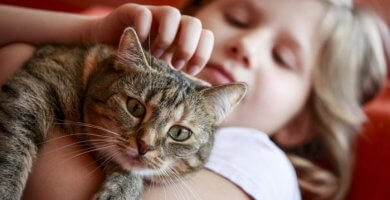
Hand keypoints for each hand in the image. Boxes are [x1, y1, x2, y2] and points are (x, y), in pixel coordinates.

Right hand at [88, 4, 213, 74]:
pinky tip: (139, 45)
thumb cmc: (138, 67)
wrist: (104, 53)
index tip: (190, 71)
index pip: (206, 36)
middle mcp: (171, 25)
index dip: (202, 53)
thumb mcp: (163, 75)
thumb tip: (205, 90)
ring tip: (156, 56)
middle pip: (194, 24)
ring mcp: (153, 17)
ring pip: (172, 14)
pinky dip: (143, 30)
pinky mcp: (132, 12)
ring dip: (166, 38)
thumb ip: (181, 79)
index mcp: (183, 38)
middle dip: (188, 47)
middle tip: (175, 66)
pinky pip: (144, 14)